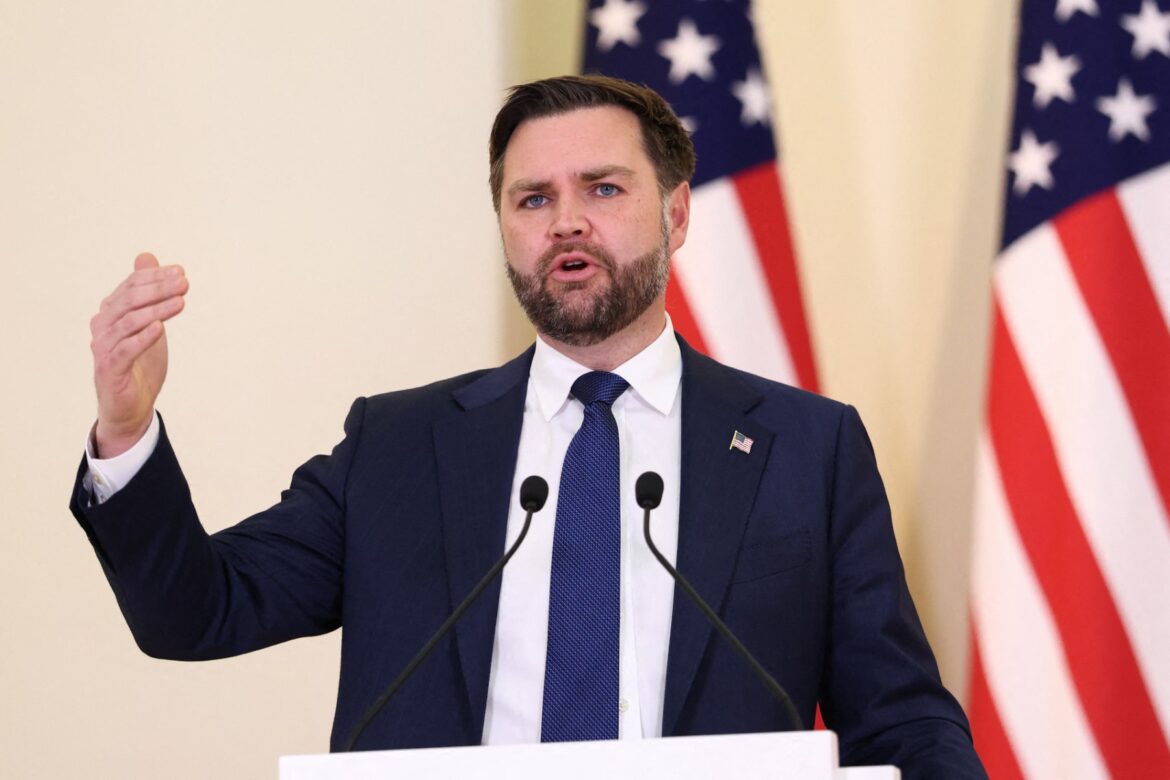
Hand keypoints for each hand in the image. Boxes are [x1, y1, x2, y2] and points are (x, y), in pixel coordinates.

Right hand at [90, 252, 187, 457]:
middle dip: (159, 289)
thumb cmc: (140, 363)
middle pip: (129, 300)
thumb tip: (147, 257)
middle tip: (184, 283)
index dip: (155, 278)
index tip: (181, 273)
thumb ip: (147, 293)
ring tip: (180, 302)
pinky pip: (125, 349)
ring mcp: (103, 347)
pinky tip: (160, 328)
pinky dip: (143, 337)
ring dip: (156, 310)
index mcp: (111, 312)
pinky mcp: (109, 369)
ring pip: (128, 322)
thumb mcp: (149, 323)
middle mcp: (103, 326)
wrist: (131, 406)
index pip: (131, 286)